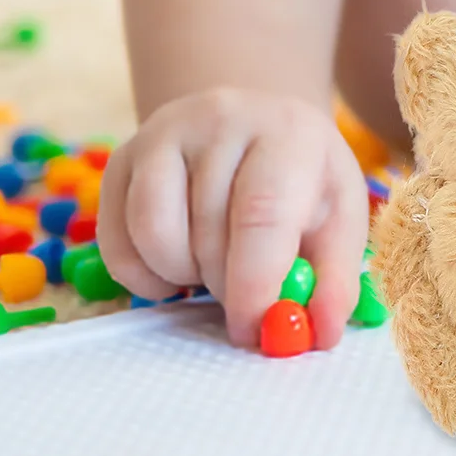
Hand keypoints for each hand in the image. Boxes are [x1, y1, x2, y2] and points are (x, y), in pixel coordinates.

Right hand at [97, 89, 369, 349]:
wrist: (252, 122)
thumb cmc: (301, 177)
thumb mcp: (338, 215)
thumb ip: (334, 278)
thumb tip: (319, 334)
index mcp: (289, 134)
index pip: (262, 212)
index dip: (255, 282)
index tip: (254, 327)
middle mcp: (222, 121)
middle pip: (207, 229)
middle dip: (224, 285)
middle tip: (243, 295)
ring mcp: (163, 135)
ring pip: (153, 235)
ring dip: (182, 276)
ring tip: (213, 266)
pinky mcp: (120, 158)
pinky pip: (116, 241)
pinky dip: (144, 274)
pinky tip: (178, 262)